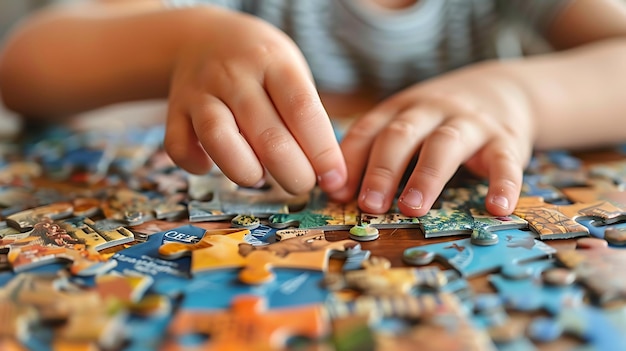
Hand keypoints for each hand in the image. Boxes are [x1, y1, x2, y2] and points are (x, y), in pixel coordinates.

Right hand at [164, 7, 346, 194]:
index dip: (322, 152)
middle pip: (268, 136)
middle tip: (302, 184)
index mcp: (273, 62)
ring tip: (261, 178)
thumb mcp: (290, 71)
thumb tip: (329, 174)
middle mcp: (234, 75)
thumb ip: (305, 116)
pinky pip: (179, 146)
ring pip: (219, 139)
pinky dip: (196, 164)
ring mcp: (200, 91)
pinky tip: (212, 166)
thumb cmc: (261, 66)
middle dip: (293, 173)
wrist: (202, 37)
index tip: (334, 178)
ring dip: (246, 172)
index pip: (302, 110)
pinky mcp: (174, 110)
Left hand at [329, 61, 534, 216]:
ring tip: (412, 208)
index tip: (336, 192)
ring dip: (426, 177)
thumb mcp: (406, 125)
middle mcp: (432, 110)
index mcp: (401, 109)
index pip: (369, 130)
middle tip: (369, 204)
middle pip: (401, 136)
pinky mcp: (505, 139)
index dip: (350, 160)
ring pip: (445, 145)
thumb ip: (374, 151)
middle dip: (382, 170)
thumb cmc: (440, 119)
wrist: (504, 89)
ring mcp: (469, 123)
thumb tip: (336, 191)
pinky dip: (503, 184)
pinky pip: (504, 161)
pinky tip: (497, 208)